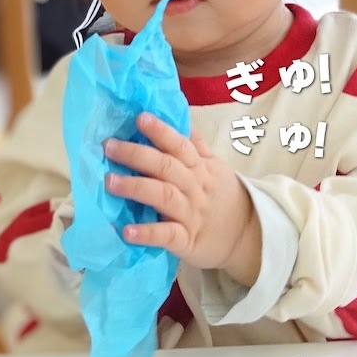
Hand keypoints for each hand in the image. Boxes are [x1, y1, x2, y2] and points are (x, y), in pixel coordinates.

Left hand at [103, 112, 260, 285]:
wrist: (247, 235)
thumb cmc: (222, 197)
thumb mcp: (215, 167)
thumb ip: (196, 145)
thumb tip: (180, 116)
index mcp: (199, 167)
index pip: (180, 145)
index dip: (161, 131)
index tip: (139, 118)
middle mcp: (195, 187)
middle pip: (167, 167)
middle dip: (137, 155)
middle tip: (109, 147)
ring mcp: (191, 214)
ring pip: (164, 196)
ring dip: (137, 188)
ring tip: (110, 182)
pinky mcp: (187, 240)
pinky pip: (167, 235)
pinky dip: (147, 233)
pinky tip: (126, 231)